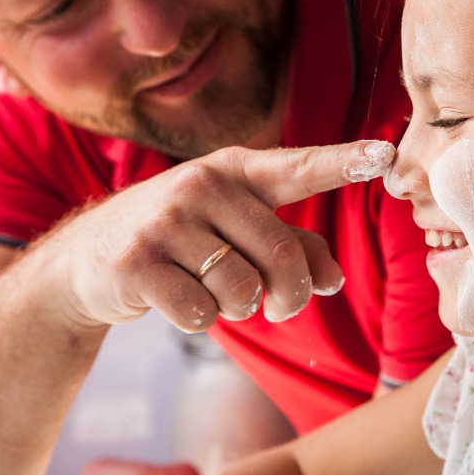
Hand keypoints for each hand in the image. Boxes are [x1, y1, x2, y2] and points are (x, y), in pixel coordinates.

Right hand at [49, 140, 394, 330]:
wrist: (87, 260)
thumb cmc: (178, 242)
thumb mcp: (234, 232)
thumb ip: (291, 247)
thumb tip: (333, 279)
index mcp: (233, 170)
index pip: (298, 166)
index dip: (343, 160)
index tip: (386, 153)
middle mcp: (201, 185)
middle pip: (283, 256)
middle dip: (290, 296)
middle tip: (282, 307)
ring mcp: (165, 221)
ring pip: (243, 290)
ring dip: (241, 309)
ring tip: (216, 293)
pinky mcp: (136, 261)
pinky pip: (201, 313)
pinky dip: (200, 321)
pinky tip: (178, 300)